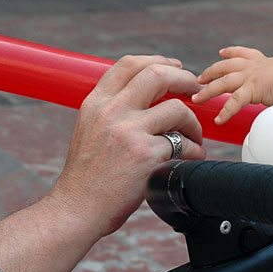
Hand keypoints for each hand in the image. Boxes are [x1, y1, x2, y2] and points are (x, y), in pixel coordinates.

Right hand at [50, 55, 205, 236]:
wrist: (76, 210)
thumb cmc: (86, 176)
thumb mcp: (89, 129)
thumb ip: (113, 110)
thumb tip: (149, 97)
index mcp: (95, 102)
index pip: (129, 64)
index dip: (158, 61)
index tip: (175, 67)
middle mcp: (110, 111)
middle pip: (157, 75)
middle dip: (184, 79)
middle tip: (196, 90)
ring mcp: (128, 131)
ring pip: (177, 110)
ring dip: (194, 123)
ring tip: (194, 138)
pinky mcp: (145, 154)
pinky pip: (183, 144)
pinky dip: (194, 150)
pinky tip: (192, 158)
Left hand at [193, 47, 272, 124]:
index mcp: (266, 62)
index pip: (244, 53)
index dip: (232, 52)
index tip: (221, 52)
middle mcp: (257, 66)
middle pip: (226, 66)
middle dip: (211, 71)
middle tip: (199, 78)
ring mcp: (253, 76)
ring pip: (223, 82)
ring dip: (208, 91)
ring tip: (197, 100)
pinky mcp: (254, 88)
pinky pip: (234, 102)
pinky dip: (225, 111)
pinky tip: (218, 120)